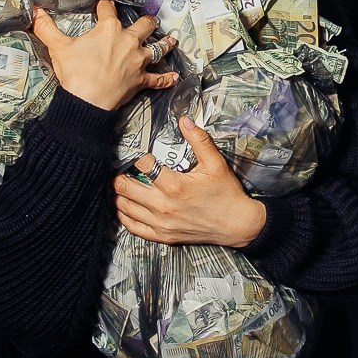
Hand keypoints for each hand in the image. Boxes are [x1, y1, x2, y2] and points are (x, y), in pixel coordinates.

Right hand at [30, 0, 176, 111]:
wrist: (87, 101)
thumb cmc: (75, 73)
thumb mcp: (58, 47)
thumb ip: (46, 27)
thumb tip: (34, 10)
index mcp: (109, 29)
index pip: (108, 9)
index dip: (106, 4)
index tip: (106, 1)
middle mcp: (128, 41)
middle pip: (143, 25)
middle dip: (147, 21)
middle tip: (149, 19)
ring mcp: (137, 61)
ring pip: (157, 49)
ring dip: (165, 44)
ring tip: (172, 40)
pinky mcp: (141, 80)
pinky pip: (158, 79)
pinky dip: (166, 79)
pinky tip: (174, 77)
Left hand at [113, 117, 266, 246]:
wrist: (237, 224)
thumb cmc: (226, 194)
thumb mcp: (215, 163)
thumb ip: (199, 140)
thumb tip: (185, 121)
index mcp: (175, 185)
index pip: (143, 165)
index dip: (137, 156)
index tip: (137, 153)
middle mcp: (164, 205)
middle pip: (126, 187)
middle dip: (121, 176)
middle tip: (122, 169)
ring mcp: (161, 223)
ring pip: (125, 207)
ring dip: (120, 195)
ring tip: (122, 186)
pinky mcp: (162, 235)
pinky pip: (133, 227)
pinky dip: (125, 216)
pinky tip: (125, 208)